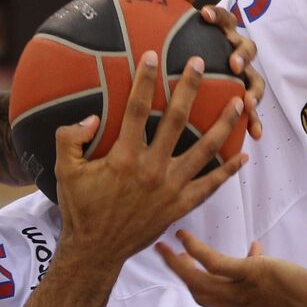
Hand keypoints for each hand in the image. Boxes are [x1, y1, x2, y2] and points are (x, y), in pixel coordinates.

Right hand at [55, 51, 248, 263]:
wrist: (97, 250)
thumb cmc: (81, 209)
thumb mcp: (64, 171)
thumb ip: (69, 138)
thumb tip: (91, 117)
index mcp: (124, 156)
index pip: (136, 108)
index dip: (145, 80)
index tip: (153, 56)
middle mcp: (152, 168)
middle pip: (176, 119)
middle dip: (190, 87)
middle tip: (201, 64)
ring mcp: (171, 187)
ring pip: (204, 149)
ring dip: (223, 124)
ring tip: (238, 103)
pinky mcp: (181, 205)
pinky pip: (210, 185)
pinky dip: (227, 171)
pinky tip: (242, 157)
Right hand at [156, 232, 306, 306]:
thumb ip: (285, 294)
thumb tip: (279, 275)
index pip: (228, 300)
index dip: (217, 284)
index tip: (211, 268)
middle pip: (201, 295)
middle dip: (182, 277)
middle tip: (169, 259)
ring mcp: (242, 292)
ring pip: (198, 282)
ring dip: (177, 265)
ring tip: (163, 248)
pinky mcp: (249, 275)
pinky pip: (213, 263)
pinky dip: (195, 249)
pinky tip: (183, 237)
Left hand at [171, 0, 265, 139]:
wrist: (172, 92)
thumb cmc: (176, 55)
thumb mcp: (173, 33)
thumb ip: (179, 2)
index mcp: (219, 36)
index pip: (224, 20)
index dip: (217, 16)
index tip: (202, 15)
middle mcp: (233, 54)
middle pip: (246, 49)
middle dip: (242, 54)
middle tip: (231, 62)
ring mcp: (240, 78)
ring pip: (254, 80)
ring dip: (254, 89)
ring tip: (248, 102)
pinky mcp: (241, 102)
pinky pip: (252, 112)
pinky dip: (255, 121)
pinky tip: (255, 133)